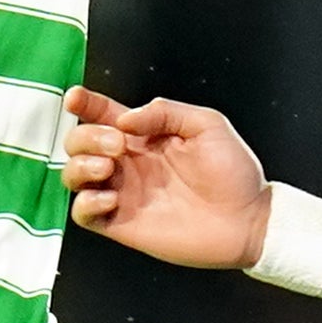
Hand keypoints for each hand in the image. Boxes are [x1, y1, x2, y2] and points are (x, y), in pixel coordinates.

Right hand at [60, 86, 269, 270]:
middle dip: (88, 137)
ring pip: (73, 175)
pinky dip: (86, 203)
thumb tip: (125, 119)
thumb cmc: (234, 173)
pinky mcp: (122, 224)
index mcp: (146, 136)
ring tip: (109, 168)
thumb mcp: (207, 125)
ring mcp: (123, 193)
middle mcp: (129, 163)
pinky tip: (111, 198)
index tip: (76, 98)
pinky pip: (82, 213)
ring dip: (80, 166)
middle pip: (79, 142)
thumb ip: (166, 112)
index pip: (103, 114)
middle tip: (118, 145)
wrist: (248, 220)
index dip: (85, 103)